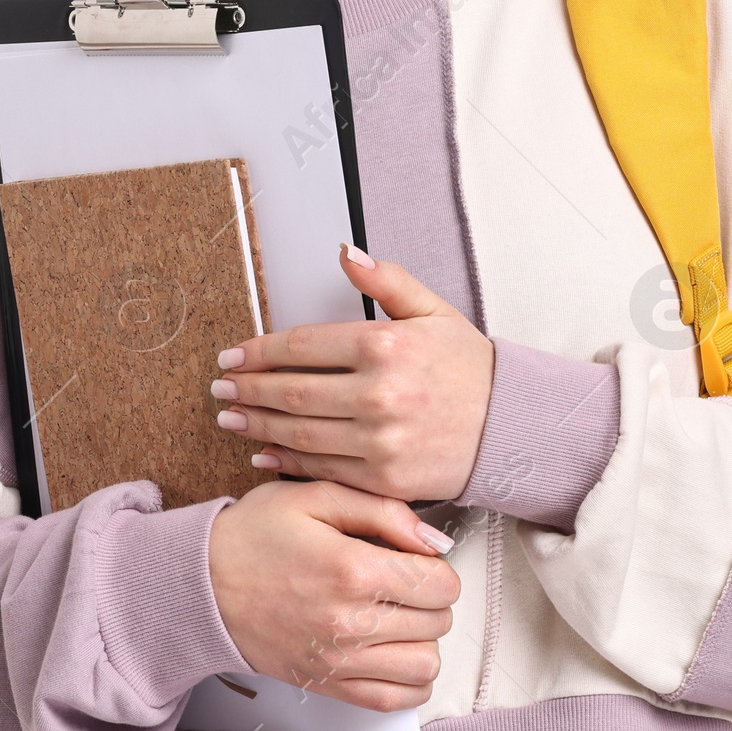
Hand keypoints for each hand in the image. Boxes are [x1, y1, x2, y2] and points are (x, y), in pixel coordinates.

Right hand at [207, 478, 458, 711]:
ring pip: (426, 666)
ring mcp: (339, 661)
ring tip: (400, 616)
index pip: (440, 583)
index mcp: (353, 568)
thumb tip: (437, 543)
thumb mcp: (317, 496)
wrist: (201, 584)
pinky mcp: (327, 686)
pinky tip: (394, 653)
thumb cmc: (256, 534)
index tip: (417, 558)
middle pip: (438, 622)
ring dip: (424, 640)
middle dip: (432, 599)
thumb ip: (384, 511)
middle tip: (405, 582)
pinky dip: (408, 681)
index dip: (438, 566)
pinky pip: (394, 701)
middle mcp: (351, 622)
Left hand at [210, 245, 495, 501]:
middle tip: (220, 389)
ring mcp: (380, 441)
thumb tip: (346, 251)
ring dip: (256, 426)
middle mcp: (378, 394)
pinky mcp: (384, 479)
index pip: (302, 346)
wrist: (511, 426)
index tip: (232, 356)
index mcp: (385, 345)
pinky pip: (322, 469)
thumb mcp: (433, 311)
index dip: (259, 351)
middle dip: (247, 390)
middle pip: (291, 392)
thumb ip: (387, 281)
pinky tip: (262, 454)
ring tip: (230, 419)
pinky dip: (286, 463)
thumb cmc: (468, 367)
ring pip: (299, 434)